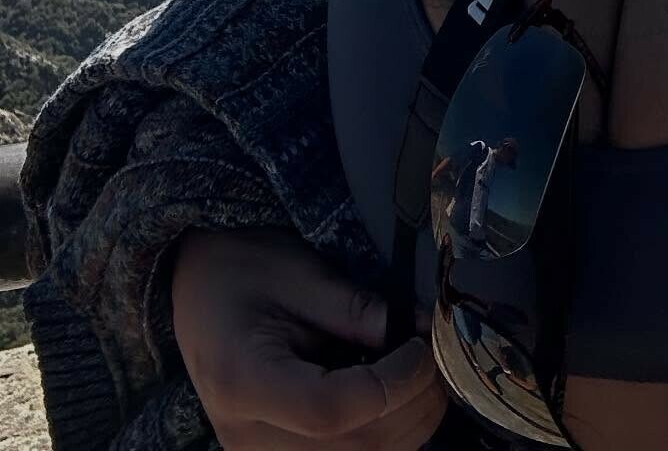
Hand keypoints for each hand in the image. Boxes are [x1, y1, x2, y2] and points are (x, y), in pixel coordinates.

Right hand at [170, 224, 447, 447]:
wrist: (196, 291)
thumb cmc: (243, 271)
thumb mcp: (299, 273)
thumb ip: (357, 308)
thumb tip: (420, 329)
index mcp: (245, 382)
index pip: (330, 411)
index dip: (392, 384)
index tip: (421, 345)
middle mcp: (249, 438)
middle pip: (355, 449)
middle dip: (413, 403)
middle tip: (434, 354)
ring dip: (407, 424)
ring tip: (419, 372)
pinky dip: (384, 434)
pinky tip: (392, 394)